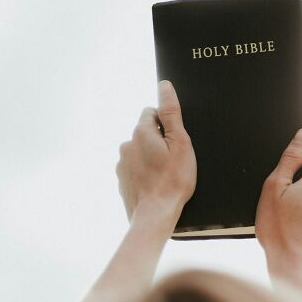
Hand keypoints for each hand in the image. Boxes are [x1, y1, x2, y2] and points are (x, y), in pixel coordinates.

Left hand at [115, 80, 196, 231]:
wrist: (155, 215)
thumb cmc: (172, 180)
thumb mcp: (180, 143)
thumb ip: (171, 112)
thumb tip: (164, 86)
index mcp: (140, 132)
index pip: (151, 112)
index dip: (166, 124)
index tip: (175, 141)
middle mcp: (126, 144)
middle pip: (145, 132)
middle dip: (158, 141)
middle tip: (173, 160)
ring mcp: (121, 163)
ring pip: (139, 151)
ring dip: (150, 157)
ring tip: (165, 175)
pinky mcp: (121, 180)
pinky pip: (134, 169)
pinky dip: (144, 173)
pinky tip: (155, 185)